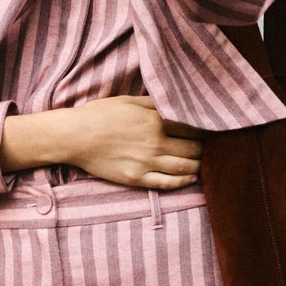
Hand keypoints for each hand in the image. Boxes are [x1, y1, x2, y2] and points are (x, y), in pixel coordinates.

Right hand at [0, 96, 201, 189]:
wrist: (76, 136)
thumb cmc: (100, 114)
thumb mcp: (130, 101)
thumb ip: (155, 104)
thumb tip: (175, 104)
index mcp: (156, 121)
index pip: (192, 128)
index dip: (204, 130)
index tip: (209, 132)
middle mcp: (156, 143)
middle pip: (193, 150)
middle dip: (204, 149)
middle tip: (208, 149)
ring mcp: (147, 163)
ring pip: (185, 168)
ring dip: (198, 166)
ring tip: (203, 164)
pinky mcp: (137, 179)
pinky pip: (167, 184)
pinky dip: (183, 182)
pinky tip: (190, 178)